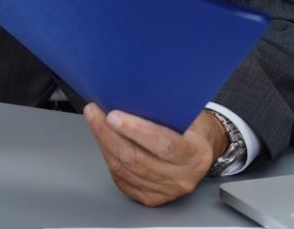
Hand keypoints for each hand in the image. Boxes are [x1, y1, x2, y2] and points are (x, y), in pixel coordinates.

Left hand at [83, 105, 228, 206]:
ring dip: (104, 144)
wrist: (198, 152)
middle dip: (108, 134)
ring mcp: (166, 191)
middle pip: (136, 159)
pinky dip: (109, 159)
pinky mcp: (151, 198)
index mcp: (195, 154)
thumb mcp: (186, 115)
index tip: (113, 115)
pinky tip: (104, 143)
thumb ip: (163, 110)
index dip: (136, 130)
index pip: (163, 144)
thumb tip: (128, 94)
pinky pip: (122, 180)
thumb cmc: (190, 128)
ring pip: (125, 170)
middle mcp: (182, 177)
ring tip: (95, 123)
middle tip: (94, 113)